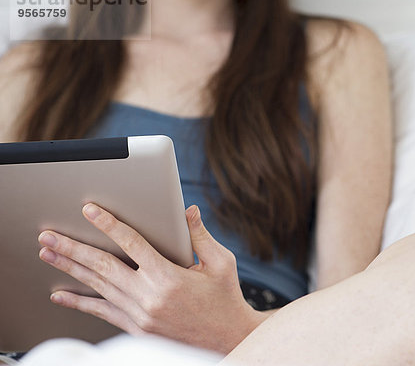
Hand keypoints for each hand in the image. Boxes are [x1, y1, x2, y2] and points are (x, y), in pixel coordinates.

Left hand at [38, 203, 267, 352]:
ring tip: (48, 255)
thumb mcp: (221, 263)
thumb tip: (188, 211)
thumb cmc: (226, 299)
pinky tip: (60, 295)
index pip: (131, 243)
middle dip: (73, 248)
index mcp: (168, 276)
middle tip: (48, 236)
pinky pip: (102, 313)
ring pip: (98, 287)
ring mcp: (140, 315)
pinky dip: (79, 303)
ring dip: (70, 269)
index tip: (89, 211)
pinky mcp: (137, 329)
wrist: (228, 340)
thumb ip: (200, 235)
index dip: (108, 224)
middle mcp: (149, 296)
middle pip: (103, 266)